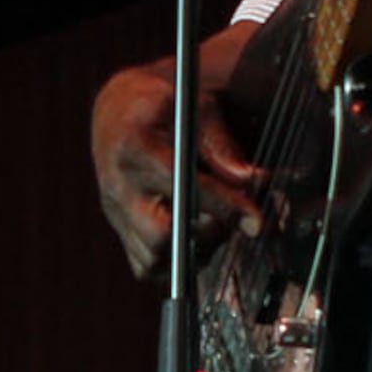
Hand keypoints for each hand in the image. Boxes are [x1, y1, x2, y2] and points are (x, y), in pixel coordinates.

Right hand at [90, 54, 261, 279]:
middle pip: (160, 236)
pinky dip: (177, 264)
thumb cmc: (161, 104)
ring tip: (214, 225)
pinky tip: (195, 239)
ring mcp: (115, 213)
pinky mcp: (119, 231)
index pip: (181, 187)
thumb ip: (221, 144)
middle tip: (231, 218)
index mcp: (134, 146)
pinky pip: (146, 267)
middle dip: (207, 234)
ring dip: (194, 251)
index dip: (224, 206)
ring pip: (154, 259)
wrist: (117, 113)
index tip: (255, 220)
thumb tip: (249, 180)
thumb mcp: (195, 106)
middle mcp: (118, 185)